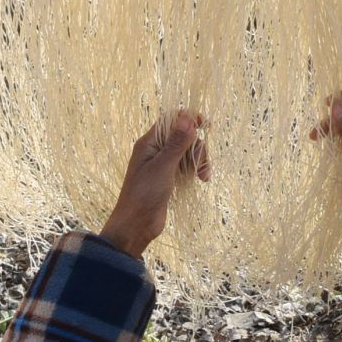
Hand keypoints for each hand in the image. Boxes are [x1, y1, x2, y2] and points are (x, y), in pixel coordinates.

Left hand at [99, 110, 209, 258]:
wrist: (136, 225)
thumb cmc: (144, 193)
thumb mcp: (162, 166)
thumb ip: (176, 142)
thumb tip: (187, 117)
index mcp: (149, 143)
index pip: (170, 120)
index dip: (188, 119)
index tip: (205, 124)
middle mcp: (155, 150)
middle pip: (183, 136)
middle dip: (197, 147)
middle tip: (201, 164)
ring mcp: (163, 165)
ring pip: (187, 152)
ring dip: (199, 160)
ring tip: (203, 176)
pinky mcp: (169, 178)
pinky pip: (186, 166)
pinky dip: (196, 170)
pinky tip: (202, 180)